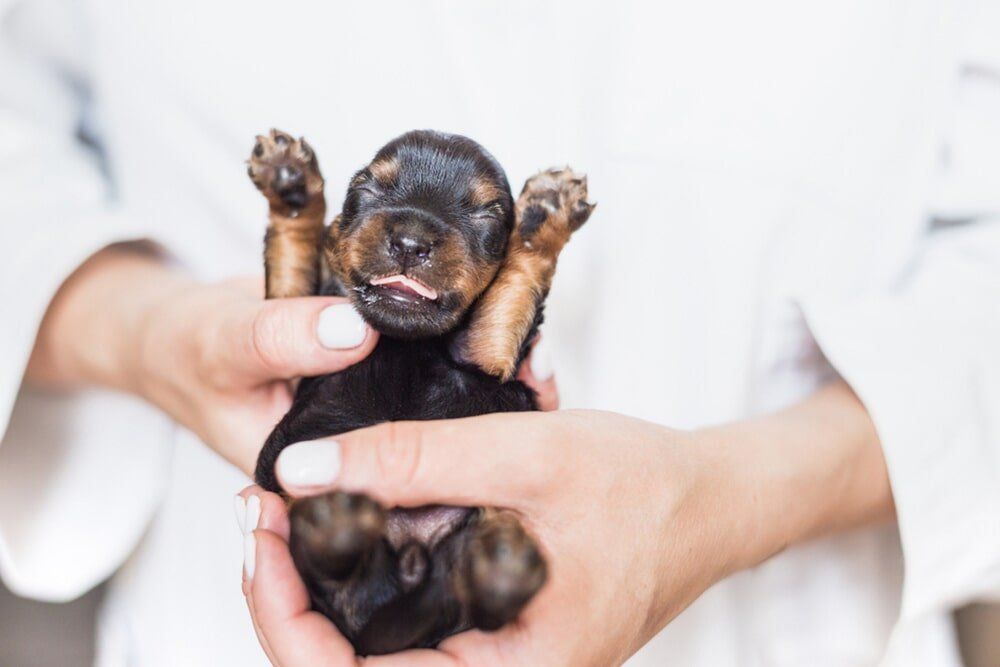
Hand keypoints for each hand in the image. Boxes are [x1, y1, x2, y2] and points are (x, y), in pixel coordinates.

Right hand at [25, 244, 558, 475]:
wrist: (189, 326)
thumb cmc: (189, 352)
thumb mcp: (223, 344)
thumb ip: (277, 340)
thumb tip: (352, 328)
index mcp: (329, 479)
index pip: (404, 484)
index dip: (455, 458)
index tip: (503, 418)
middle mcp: (368, 448)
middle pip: (442, 442)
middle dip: (491, 412)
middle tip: (539, 373)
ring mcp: (381, 408)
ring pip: (447, 396)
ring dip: (486, 367)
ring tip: (537, 346)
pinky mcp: (387, 369)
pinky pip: (434, 354)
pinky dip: (463, 332)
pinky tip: (504, 315)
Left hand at [240, 382, 890, 665]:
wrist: (712, 501)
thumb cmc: (645, 487)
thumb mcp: (530, 457)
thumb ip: (418, 461)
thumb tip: (305, 470)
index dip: (285, 618)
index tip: (264, 538)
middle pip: (352, 665)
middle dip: (289, 595)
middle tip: (265, 513)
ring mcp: (491, 656)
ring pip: (372, 645)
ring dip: (321, 581)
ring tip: (294, 507)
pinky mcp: (489, 628)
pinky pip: (406, 619)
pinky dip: (366, 571)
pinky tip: (351, 517)